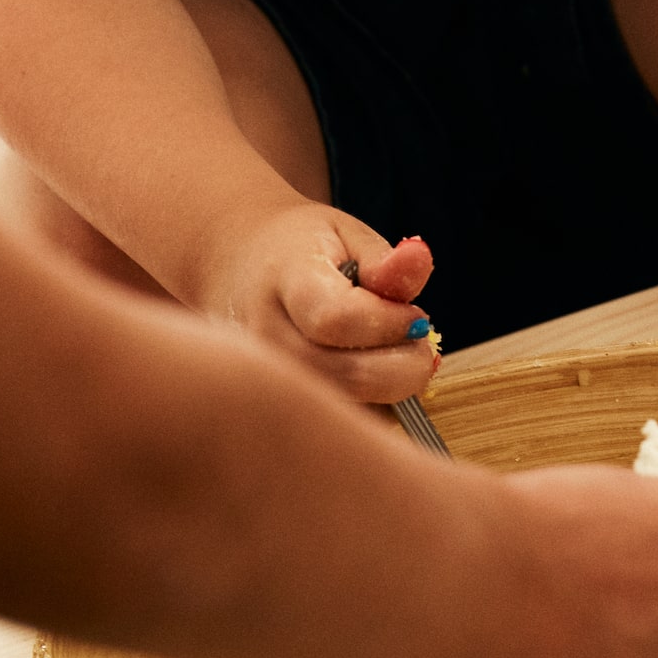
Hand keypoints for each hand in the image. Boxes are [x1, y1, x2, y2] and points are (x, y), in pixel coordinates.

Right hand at [204, 203, 438, 403]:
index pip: (338, 320)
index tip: (416, 316)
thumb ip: (384, 260)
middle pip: (350, 376)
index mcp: (282, 282)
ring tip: (390, 350)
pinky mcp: (279, 408)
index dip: (390, 324)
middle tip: (418, 341)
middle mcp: (267, 339)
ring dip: (392, 386)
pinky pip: (343, 422)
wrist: (237, 269)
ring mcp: (268, 381)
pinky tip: (370, 371)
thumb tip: (420, 259)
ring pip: (351, 408)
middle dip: (405, 365)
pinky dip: (374, 403)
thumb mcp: (344, 235)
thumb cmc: (300, 251)